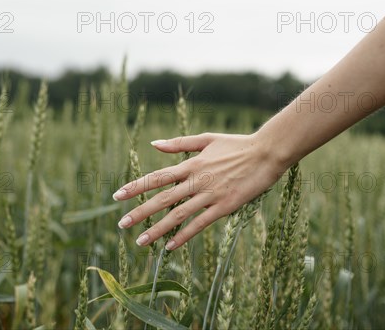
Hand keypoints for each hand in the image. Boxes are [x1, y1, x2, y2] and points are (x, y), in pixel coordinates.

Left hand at [112, 131, 288, 250]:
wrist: (267, 153)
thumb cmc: (237, 145)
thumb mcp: (206, 139)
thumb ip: (179, 144)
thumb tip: (153, 144)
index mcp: (191, 164)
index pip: (157, 177)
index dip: (136, 186)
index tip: (118, 195)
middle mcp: (197, 180)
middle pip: (163, 199)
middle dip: (140, 212)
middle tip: (121, 224)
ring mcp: (210, 195)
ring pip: (178, 214)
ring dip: (158, 229)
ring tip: (140, 241)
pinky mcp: (224, 207)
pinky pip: (200, 224)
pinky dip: (184, 235)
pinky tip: (170, 246)